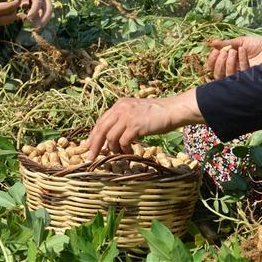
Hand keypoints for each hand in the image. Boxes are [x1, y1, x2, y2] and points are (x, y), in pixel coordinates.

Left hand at [5, 0, 52, 27]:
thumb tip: (25, 6)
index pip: (38, 0)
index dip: (34, 10)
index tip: (28, 18)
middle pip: (49, 6)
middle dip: (45, 17)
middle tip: (37, 26)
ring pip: (48, 10)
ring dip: (44, 19)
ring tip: (36, 27)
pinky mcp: (42, 2)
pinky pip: (44, 11)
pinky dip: (41, 18)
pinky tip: (34, 24)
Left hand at [86, 89, 202, 158]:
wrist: (172, 110)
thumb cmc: (156, 114)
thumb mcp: (136, 112)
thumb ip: (123, 120)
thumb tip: (110, 138)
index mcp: (120, 105)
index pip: (101, 121)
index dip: (93, 134)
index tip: (88, 145)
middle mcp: (121, 108)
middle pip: (101, 129)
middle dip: (94, 144)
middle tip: (91, 157)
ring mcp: (128, 116)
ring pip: (111, 137)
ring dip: (112, 149)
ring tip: (118, 154)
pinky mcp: (135, 125)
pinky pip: (123, 142)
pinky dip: (124, 150)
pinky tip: (128, 153)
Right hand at [205, 36, 261, 78]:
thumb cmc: (260, 45)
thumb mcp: (241, 42)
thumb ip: (226, 44)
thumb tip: (212, 43)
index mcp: (229, 63)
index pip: (213, 67)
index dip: (211, 60)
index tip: (215, 50)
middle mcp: (233, 72)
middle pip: (216, 74)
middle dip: (217, 63)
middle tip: (224, 52)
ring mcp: (241, 78)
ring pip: (225, 77)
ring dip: (227, 63)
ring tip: (233, 51)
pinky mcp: (249, 81)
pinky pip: (239, 74)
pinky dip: (239, 61)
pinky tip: (243, 51)